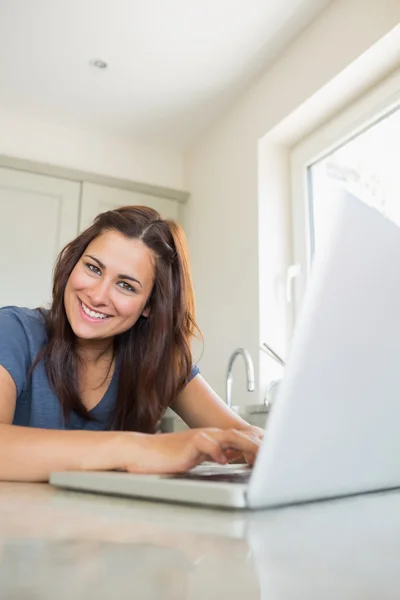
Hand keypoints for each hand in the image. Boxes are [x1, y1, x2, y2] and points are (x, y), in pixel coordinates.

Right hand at [117, 428, 260, 473]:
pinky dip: (216, 452)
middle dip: (259, 444)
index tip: (274, 454)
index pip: (240, 437)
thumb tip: (228, 458)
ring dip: (245, 445)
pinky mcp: (188, 444)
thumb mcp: (195, 457)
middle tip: (275, 455)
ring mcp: (199, 438)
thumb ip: (212, 455)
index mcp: (213, 438)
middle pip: (240, 434)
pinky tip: (224, 461)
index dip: (258, 444)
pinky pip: (206, 445)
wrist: (142, 453)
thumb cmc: (166, 458)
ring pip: (228, 437)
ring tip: (259, 456)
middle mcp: (209, 435)